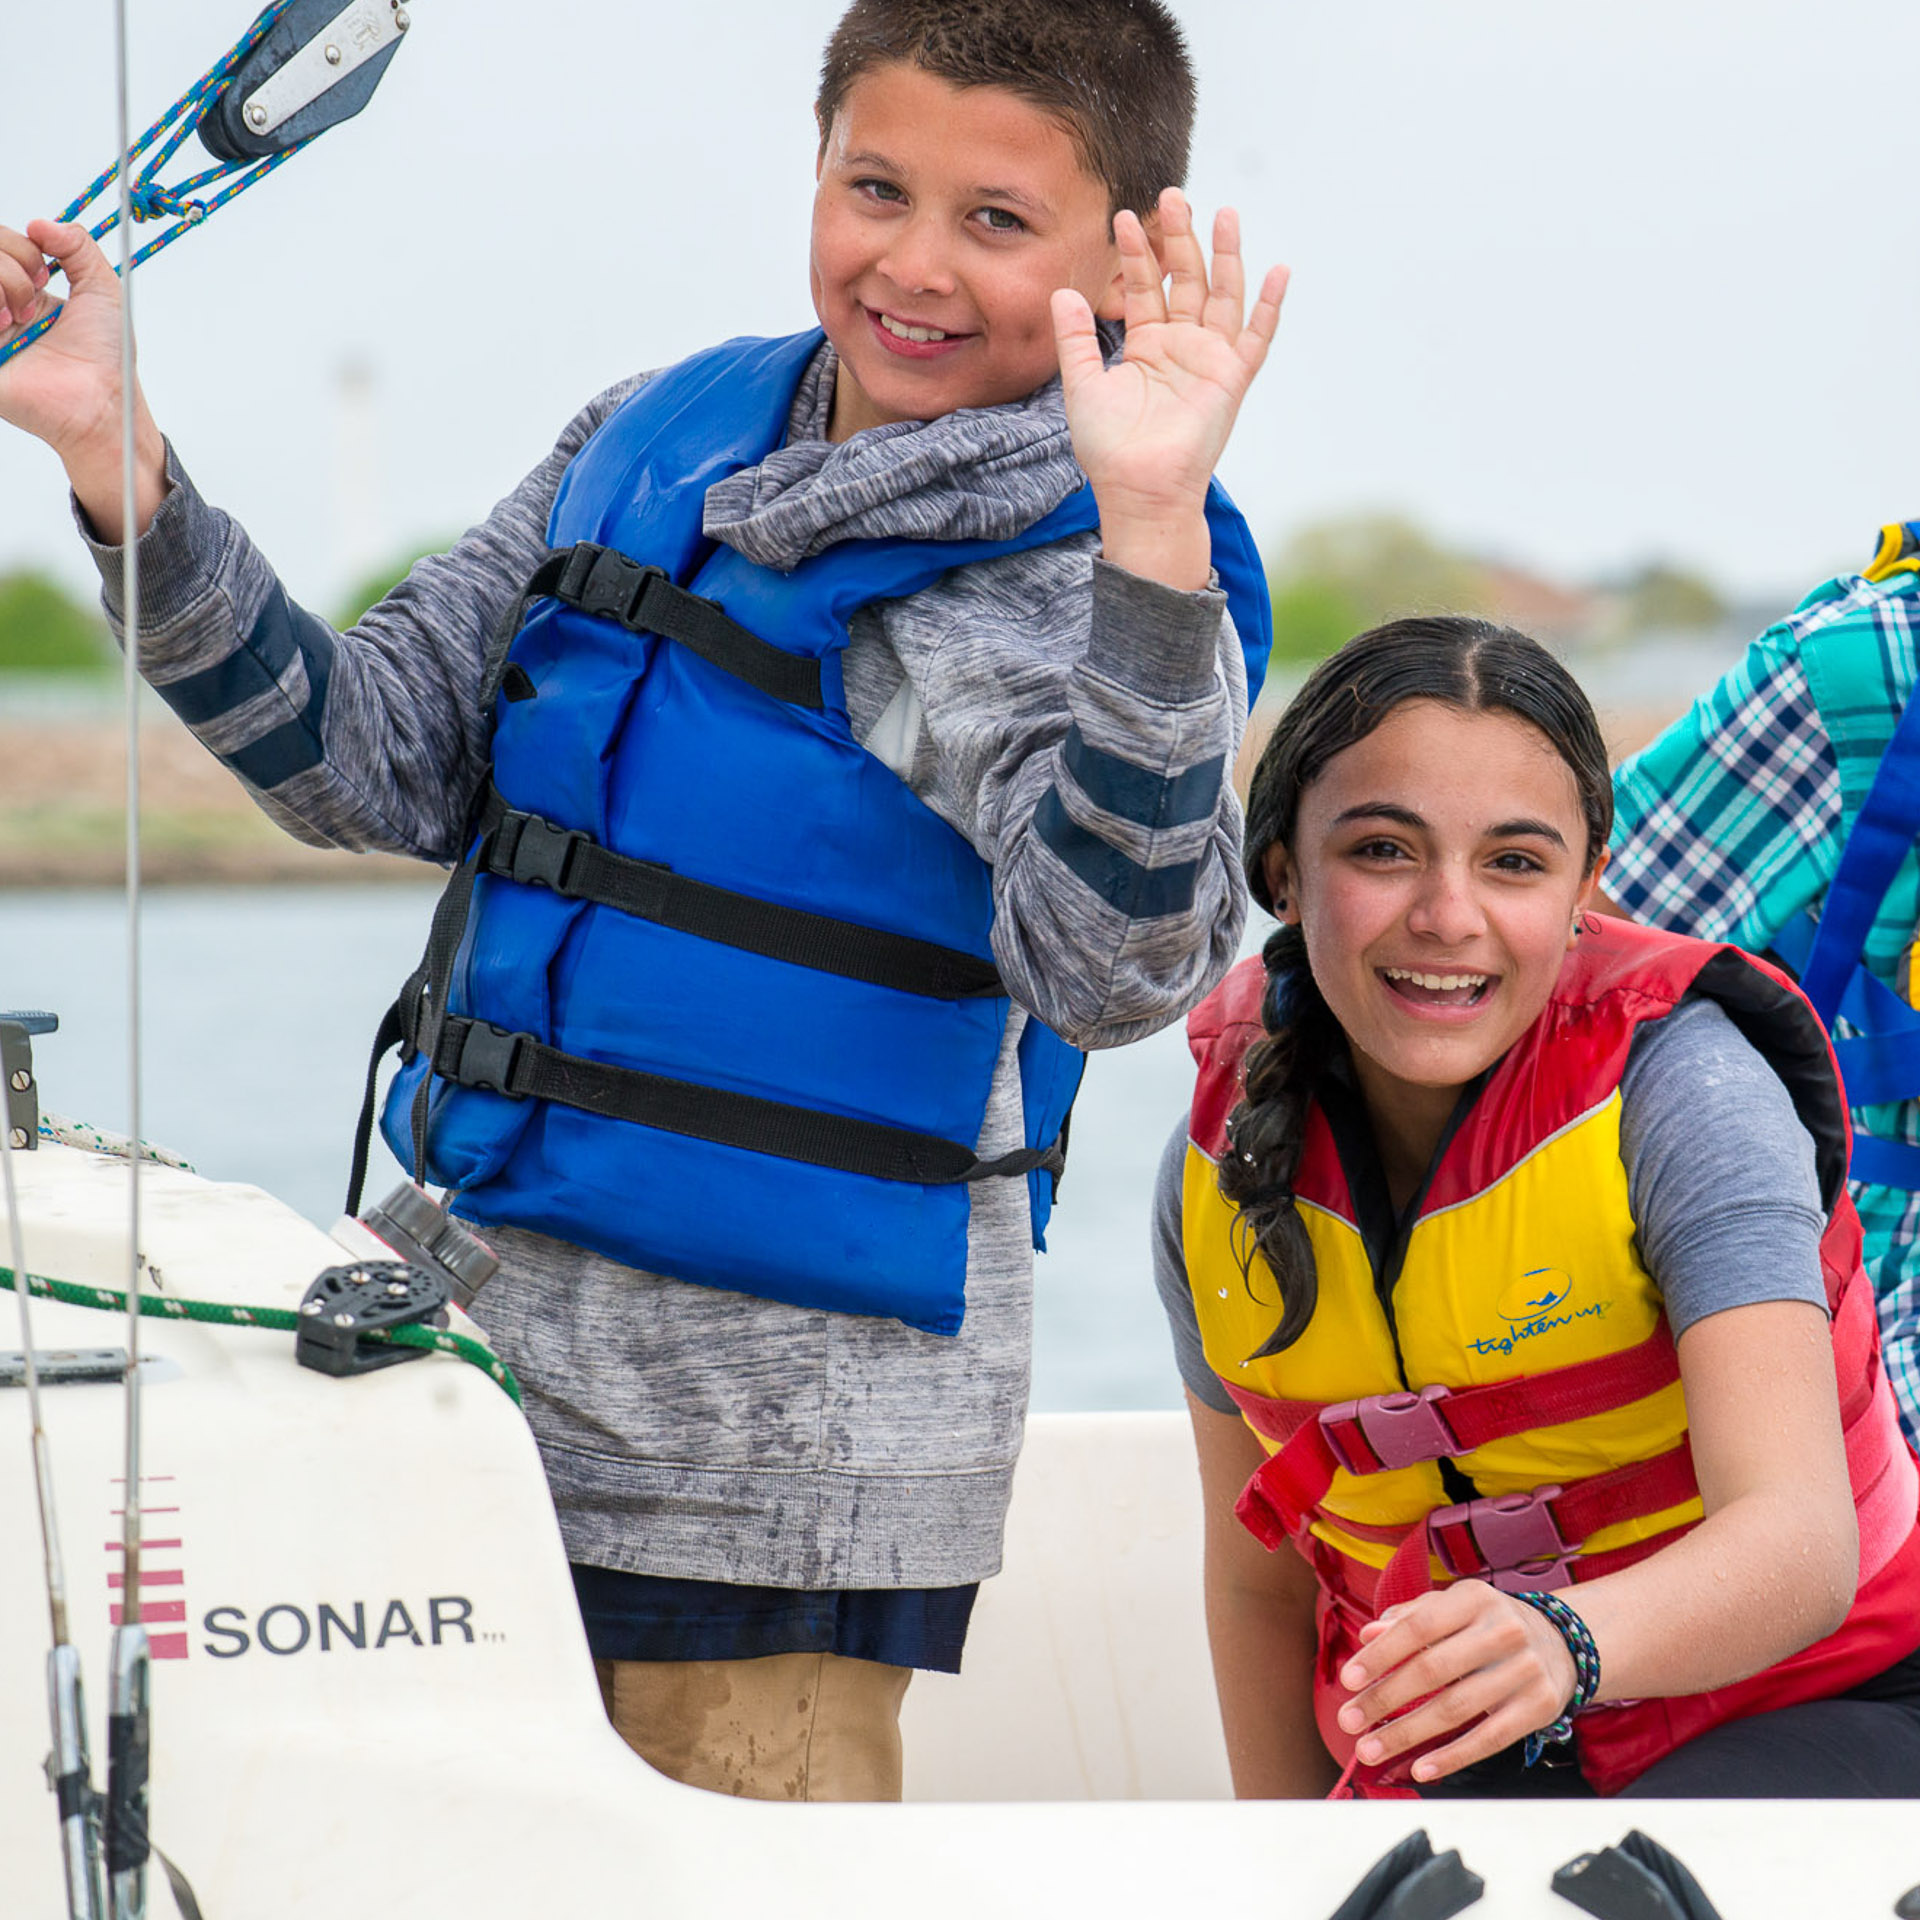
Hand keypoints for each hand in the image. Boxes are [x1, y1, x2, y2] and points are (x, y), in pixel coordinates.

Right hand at [0, 219, 167, 538]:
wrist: (101, 401)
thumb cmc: (105, 357)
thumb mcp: (103, 288)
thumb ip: (77, 246)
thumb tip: (39, 222)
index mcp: (21, 289)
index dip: (19, 247)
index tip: (45, 275)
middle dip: (10, 262)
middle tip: (34, 298)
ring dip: (2, 280)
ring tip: (19, 317)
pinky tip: (4, 325)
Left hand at [1050, 188, 1286, 589]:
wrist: (1138, 489)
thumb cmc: (1110, 450)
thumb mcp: (1082, 386)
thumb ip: (1075, 339)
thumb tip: (1063, 291)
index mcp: (1146, 347)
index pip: (1142, 288)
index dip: (1134, 254)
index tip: (1121, 218)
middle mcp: (1181, 347)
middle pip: (1184, 280)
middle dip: (1180, 239)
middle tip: (1172, 196)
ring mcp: (1209, 360)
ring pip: (1222, 295)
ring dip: (1225, 255)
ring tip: (1223, 213)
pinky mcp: (1231, 379)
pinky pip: (1256, 337)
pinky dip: (1269, 306)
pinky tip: (1278, 270)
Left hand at [1334, 1581, 1579, 1782]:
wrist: (1559, 1642)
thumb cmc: (1487, 1624)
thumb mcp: (1451, 1608)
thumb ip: (1408, 1618)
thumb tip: (1368, 1635)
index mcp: (1474, 1598)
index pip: (1418, 1627)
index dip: (1381, 1654)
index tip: (1349, 1679)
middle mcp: (1503, 1631)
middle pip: (1433, 1671)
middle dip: (1384, 1698)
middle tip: (1350, 1720)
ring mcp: (1524, 1670)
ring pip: (1456, 1709)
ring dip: (1407, 1733)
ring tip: (1371, 1747)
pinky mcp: (1539, 1707)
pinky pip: (1489, 1739)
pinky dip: (1452, 1756)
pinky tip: (1421, 1766)